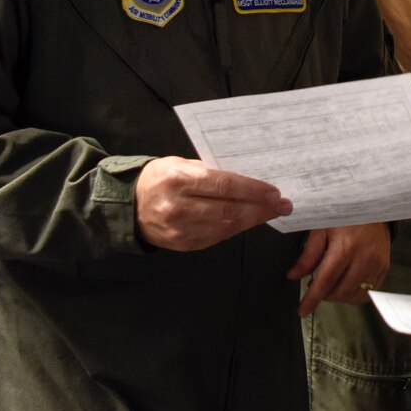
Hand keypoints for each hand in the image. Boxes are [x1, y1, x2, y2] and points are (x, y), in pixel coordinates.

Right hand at [134, 157, 289, 250]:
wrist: (128, 207)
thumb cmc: (159, 179)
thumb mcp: (180, 164)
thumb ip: (210, 173)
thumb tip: (248, 181)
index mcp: (178, 179)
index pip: (223, 185)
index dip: (253, 190)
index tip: (274, 192)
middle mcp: (178, 207)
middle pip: (229, 210)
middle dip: (260, 208)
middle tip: (282, 205)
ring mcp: (181, 230)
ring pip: (226, 228)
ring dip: (253, 220)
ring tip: (271, 212)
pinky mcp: (184, 245)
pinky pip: (217, 237)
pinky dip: (236, 229)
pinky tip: (248, 221)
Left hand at [290, 221, 390, 316]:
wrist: (374, 206)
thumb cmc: (345, 215)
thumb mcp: (321, 229)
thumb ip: (308, 255)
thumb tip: (293, 276)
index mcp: (345, 247)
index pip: (325, 281)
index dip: (312, 299)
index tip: (302, 311)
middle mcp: (363, 258)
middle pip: (339, 293)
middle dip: (324, 295)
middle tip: (316, 284)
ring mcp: (376, 265)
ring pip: (354, 296)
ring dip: (339, 296)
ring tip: (332, 283)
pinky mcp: (384, 268)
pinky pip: (368, 293)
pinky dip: (354, 293)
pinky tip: (346, 282)